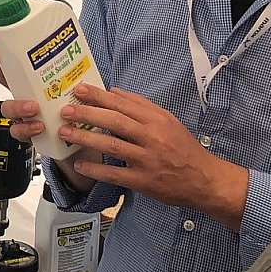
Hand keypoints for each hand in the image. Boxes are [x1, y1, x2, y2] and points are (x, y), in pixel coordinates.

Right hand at [0, 47, 85, 190]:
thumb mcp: (76, 90)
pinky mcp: (32, 136)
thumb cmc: (77, 111)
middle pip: (7, 102)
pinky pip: (21, 134)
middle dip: (15, 104)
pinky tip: (41, 129)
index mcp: (32, 89)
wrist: (84, 138)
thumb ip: (75, 77)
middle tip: (32, 105)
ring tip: (37, 118)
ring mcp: (26, 121)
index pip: (10, 75)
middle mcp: (25, 104)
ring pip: (11, 119)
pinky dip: (28, 131)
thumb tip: (82, 56)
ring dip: (21, 117)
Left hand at [12, 83, 249, 230]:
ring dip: (86, 138)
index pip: (123, 104)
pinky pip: (115, 174)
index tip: (79, 90)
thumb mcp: (168, 120)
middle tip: (66, 110)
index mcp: (157, 120)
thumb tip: (113, 91)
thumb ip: (141, 105)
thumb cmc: (184, 148)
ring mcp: (147, 160)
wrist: (204, 179)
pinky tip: (80, 164)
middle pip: (115, 121)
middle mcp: (152, 137)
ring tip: (66, 132)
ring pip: (112, 145)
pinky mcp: (144, 181)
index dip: (99, 97)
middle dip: (87, 114)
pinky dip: (96, 169)